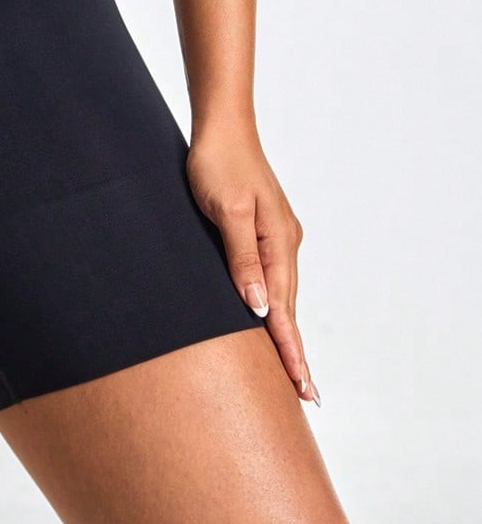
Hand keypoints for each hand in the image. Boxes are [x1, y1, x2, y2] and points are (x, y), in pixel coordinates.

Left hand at [186, 121, 318, 406]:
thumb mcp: (225, 210)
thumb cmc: (217, 163)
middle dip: (294, 351)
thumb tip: (258, 308)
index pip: (283, 309)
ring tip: (291, 370)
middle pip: (288, 308)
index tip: (303, 387)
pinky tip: (267, 319)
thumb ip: (241, 259)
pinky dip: (271, 306)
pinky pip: (269, 278)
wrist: (220, 127)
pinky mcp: (260, 231)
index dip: (290, 350)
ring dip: (283, 331)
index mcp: (278, 243)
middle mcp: (283, 244)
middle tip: (306, 395)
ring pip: (280, 295)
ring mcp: (274, 237)